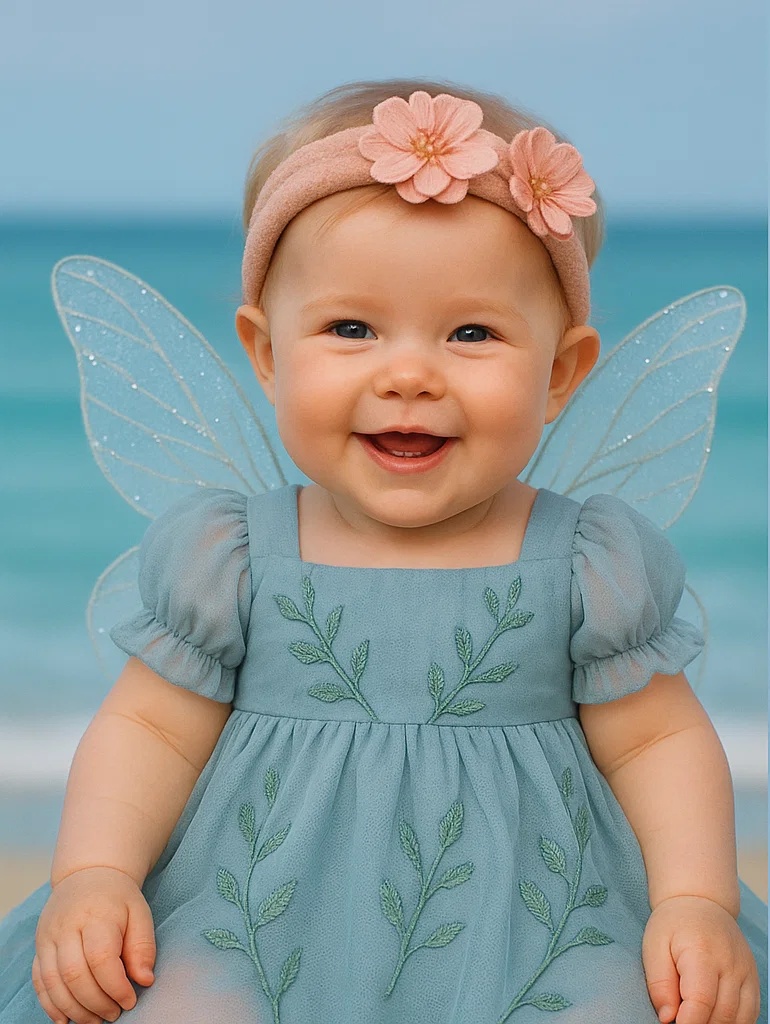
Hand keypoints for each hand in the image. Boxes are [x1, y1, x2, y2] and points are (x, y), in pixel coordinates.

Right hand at [32, 866, 155, 1023]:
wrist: (88, 875)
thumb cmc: (118, 898)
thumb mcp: (139, 913)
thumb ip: (143, 946)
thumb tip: (145, 980)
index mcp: (96, 915)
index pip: (101, 958)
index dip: (115, 986)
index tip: (130, 1000)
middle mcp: (66, 926)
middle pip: (75, 974)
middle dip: (96, 1003)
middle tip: (114, 1014)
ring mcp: (48, 937)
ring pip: (54, 983)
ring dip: (74, 1009)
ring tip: (95, 1020)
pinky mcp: (39, 948)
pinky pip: (39, 982)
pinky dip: (51, 1005)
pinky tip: (67, 1018)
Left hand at [642, 894, 759, 1023]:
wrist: (701, 902)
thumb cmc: (673, 925)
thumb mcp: (654, 946)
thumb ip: (659, 983)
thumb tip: (667, 1018)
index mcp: (702, 953)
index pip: (701, 1001)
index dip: (688, 1022)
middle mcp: (731, 964)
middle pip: (721, 1015)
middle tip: (680, 1021)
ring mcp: (746, 973)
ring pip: (739, 1019)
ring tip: (696, 1018)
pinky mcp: (753, 980)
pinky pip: (750, 1014)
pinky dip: (733, 1023)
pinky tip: (714, 1018)